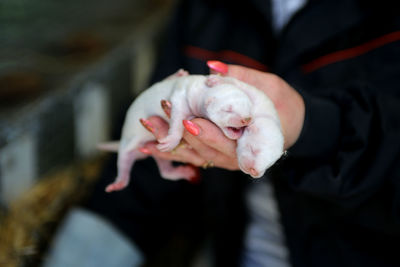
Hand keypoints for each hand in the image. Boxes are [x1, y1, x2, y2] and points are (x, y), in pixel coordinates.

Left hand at [140, 62, 304, 171]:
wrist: (288, 124)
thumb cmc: (281, 104)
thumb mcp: (268, 87)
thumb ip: (241, 78)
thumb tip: (212, 68)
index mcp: (252, 142)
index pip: (226, 141)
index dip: (206, 133)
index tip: (187, 121)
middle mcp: (236, 156)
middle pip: (203, 150)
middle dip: (177, 136)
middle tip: (153, 120)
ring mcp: (223, 158)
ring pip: (193, 155)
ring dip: (166, 145)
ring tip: (146, 129)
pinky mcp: (213, 155)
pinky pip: (190, 156)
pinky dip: (169, 151)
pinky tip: (148, 146)